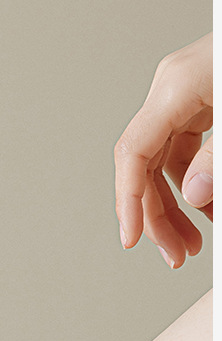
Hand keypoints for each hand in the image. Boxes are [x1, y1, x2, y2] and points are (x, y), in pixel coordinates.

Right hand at [115, 32, 211, 267]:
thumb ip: (217, 158)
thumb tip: (194, 196)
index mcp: (175, 87)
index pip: (132, 153)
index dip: (128, 202)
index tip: (132, 239)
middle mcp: (171, 89)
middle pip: (145, 165)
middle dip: (159, 215)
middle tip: (177, 253)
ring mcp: (183, 94)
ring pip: (162, 163)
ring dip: (176, 205)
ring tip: (194, 240)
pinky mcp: (200, 99)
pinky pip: (184, 150)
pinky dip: (195, 181)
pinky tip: (208, 207)